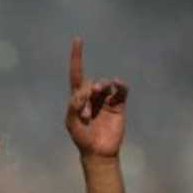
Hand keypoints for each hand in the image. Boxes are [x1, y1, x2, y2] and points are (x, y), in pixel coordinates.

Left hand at [66, 38, 127, 160]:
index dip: (77, 57)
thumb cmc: (82, 138)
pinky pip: (120, 91)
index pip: (77, 74)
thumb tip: (83, 92)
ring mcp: (106, 100)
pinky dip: (120, 85)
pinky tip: (117, 84)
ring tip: (99, 95)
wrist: (99, 152)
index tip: (78, 40)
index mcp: (78, 98)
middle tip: (86, 113)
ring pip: (105, 84)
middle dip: (88, 93)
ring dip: (101, 87)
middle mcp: (92, 96)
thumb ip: (73, 106)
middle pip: (91, 82)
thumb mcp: (71, 123)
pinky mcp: (118, 105)